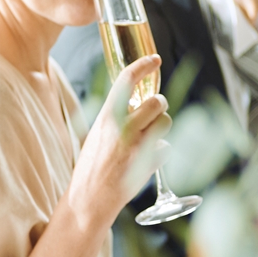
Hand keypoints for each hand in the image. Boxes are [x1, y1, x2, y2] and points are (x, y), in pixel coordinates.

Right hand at [69, 55, 170, 228]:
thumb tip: (138, 104)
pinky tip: (146, 162)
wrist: (90, 197)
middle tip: (154, 113)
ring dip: (162, 128)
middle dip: (159, 105)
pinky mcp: (149, 162)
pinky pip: (167, 148)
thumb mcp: (98, 133)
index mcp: (107, 116)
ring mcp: (137, 145)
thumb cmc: (93, 165)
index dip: (143, 66)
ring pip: (166, 122)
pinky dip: (161, 153)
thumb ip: (117, 118)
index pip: (126, 80)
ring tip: (148, 140)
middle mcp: (123, 127)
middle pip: (157, 102)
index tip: (155, 59)